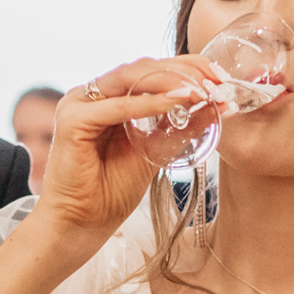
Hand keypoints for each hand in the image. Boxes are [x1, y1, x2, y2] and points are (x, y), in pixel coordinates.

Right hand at [26, 58, 217, 259]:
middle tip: (218, 80)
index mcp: (110, 99)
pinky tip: (176, 102)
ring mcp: (79, 104)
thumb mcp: (156, 153)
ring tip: (202, 90)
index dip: (188, 68)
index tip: (220, 77)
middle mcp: (93, 95)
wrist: (81, 225)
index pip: (151, 71)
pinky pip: (117, 106)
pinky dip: (149, 103)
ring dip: (170, 82)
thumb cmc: (111, 193)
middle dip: (185, 70)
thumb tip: (218, 107)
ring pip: (130, 78)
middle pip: (142, 68)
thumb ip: (180, 128)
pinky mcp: (73, 121)